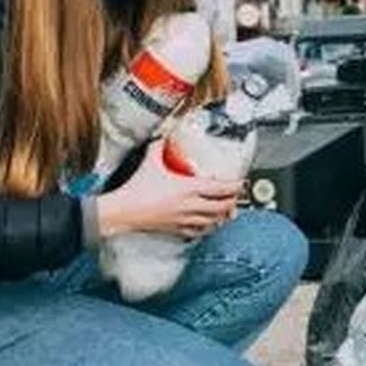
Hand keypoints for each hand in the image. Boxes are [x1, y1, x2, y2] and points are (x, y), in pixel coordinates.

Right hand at [96, 140, 240, 239]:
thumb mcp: (151, 161)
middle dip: (233, 201)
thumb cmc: (137, 188)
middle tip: (236, 195)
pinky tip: (209, 224)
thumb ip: (159, 145)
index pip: (222, 189)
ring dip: (223, 216)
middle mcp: (191, 206)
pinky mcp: (177, 229)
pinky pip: (199, 232)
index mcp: (189, 188)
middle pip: (223, 207)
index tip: (240, 182)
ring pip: (214, 221)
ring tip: (227, 210)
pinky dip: (208, 228)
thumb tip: (164, 132)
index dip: (235, 186)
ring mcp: (185, 220)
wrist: (124, 211)